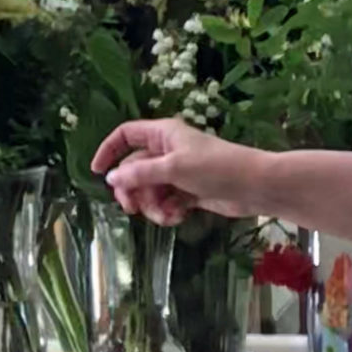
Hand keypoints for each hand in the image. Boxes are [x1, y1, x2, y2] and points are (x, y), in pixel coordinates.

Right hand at [91, 118, 261, 224]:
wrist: (254, 187)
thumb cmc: (216, 168)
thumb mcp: (173, 168)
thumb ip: (139, 173)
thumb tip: (110, 178)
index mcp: (162, 135)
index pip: (126, 136)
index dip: (109, 151)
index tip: (97, 173)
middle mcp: (167, 151)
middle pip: (133, 170)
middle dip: (133, 191)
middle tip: (133, 209)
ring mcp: (177, 173)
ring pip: (148, 190)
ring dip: (153, 206)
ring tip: (167, 215)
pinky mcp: (187, 192)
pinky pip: (165, 202)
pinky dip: (167, 211)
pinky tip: (179, 216)